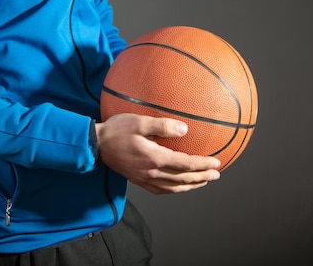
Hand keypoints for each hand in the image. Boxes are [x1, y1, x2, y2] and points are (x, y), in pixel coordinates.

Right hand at [96, 113, 220, 193]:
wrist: (95, 145)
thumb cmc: (116, 130)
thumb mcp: (139, 122)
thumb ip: (163, 126)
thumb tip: (185, 129)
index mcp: (154, 158)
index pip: (185, 164)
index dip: (203, 164)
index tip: (217, 162)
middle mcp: (151, 172)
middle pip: (182, 179)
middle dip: (202, 177)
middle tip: (217, 174)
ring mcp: (144, 179)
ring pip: (173, 187)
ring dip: (190, 185)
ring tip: (203, 181)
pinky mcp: (138, 180)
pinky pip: (160, 190)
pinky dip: (174, 190)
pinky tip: (179, 185)